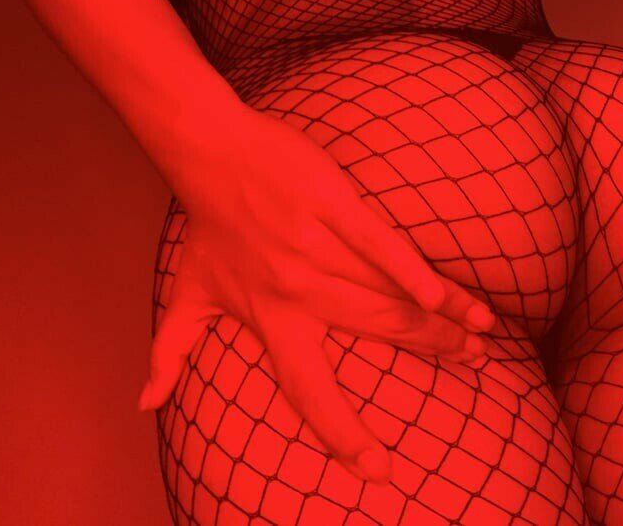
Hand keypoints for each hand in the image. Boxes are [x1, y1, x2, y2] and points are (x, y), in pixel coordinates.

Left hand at [136, 105, 496, 482]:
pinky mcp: (332, 205)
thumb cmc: (206, 225)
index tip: (378, 470)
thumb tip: (143, 403)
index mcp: (271, 318)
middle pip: (375, 331)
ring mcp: (315, 246)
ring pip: (387, 294)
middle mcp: (296, 291)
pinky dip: (411, 273)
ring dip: (438, 318)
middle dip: (431, 350)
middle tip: (473, 362)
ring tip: (479, 334)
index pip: (309, 391)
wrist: (209, 153)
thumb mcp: (187, 294)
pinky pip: (380, 244)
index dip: (343, 434)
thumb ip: (170, 352)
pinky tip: (442, 298)